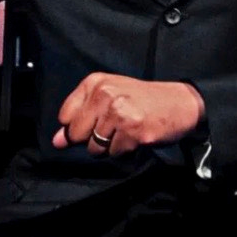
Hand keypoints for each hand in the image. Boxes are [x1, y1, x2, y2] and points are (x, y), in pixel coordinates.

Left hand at [51, 73, 204, 155]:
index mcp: (95, 82)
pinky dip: (124, 150)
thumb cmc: (141, 99)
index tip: (94, 121)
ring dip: (109, 146)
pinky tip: (136, 136)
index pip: (65, 116)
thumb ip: (81, 116)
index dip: (76, 125)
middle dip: (91, 138)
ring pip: (95, 148)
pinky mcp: (132, 131)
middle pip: (76, 134)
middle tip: (112, 126)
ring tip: (126, 130)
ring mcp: (118, 112)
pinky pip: (114, 154)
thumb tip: (57, 142)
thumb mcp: (109, 97)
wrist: (179, 103)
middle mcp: (105, 94)